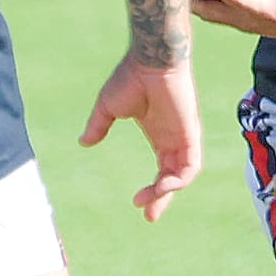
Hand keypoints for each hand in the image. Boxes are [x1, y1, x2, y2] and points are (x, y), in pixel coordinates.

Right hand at [78, 56, 203, 222]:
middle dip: (163, 198)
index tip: (138, 204)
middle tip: (150, 217)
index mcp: (159, 133)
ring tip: (149, 200)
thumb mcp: (108, 107)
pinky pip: (191, 165)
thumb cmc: (132, 76)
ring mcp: (183, 136)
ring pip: (184, 174)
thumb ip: (98, 126)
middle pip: (174, 177)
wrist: (151, 59)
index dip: (154, 190)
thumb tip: (84, 142)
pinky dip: (179, 180)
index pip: (163, 169)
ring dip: (168, 191)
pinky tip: (162, 186)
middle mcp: (173, 137)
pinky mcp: (190, 132)